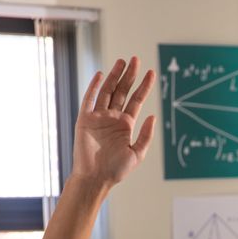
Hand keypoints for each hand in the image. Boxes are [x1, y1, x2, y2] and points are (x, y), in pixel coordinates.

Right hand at [72, 57, 155, 185]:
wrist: (95, 178)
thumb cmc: (116, 170)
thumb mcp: (137, 154)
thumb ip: (145, 135)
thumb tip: (152, 116)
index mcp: (125, 125)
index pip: (136, 100)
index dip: (144, 86)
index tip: (151, 72)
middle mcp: (112, 118)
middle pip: (122, 91)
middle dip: (129, 75)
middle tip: (136, 60)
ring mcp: (98, 117)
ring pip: (108, 91)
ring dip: (115, 76)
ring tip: (123, 61)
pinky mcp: (85, 119)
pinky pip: (89, 99)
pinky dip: (94, 87)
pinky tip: (101, 75)